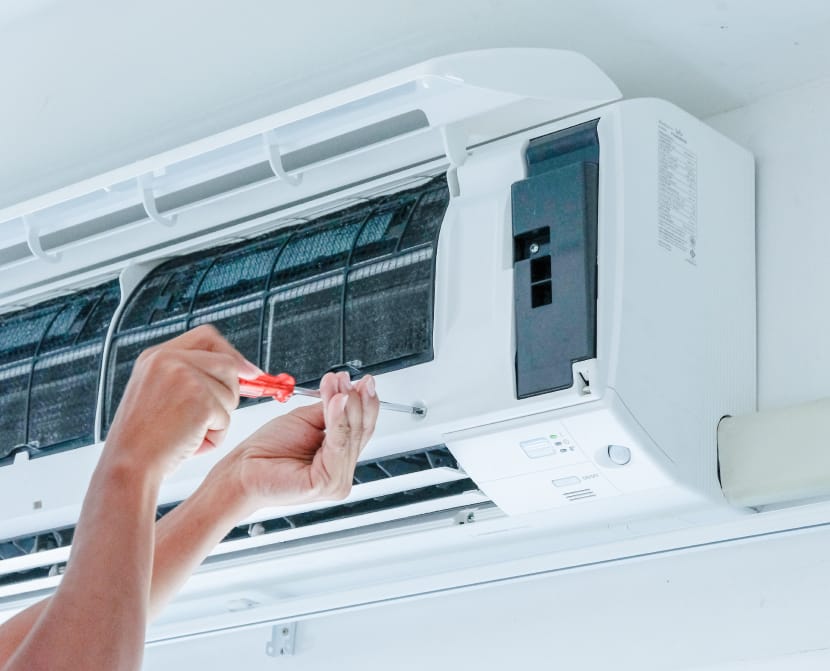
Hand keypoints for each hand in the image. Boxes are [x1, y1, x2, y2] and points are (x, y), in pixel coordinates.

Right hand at [105, 325, 261, 477]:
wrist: (127, 465)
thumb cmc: (143, 439)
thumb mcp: (157, 393)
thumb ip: (191, 375)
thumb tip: (244, 369)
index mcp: (156, 356)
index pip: (207, 337)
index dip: (231, 353)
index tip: (247, 370)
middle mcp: (168, 360)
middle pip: (227, 363)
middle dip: (230, 391)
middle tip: (211, 416)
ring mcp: (184, 377)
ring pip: (231, 392)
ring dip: (219, 418)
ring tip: (189, 432)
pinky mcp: (199, 399)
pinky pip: (226, 418)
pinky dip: (214, 436)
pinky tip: (190, 443)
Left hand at [225, 372, 379, 510]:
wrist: (242, 470)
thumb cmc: (266, 451)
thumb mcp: (305, 420)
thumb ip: (330, 411)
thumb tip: (347, 392)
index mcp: (338, 459)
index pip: (362, 428)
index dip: (365, 403)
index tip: (362, 381)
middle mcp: (341, 473)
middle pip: (361, 431)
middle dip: (355, 399)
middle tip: (347, 379)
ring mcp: (337, 481)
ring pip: (352, 435)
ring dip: (346, 404)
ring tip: (338, 384)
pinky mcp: (328, 483)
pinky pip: (339, 445)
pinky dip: (338, 419)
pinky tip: (336, 401)